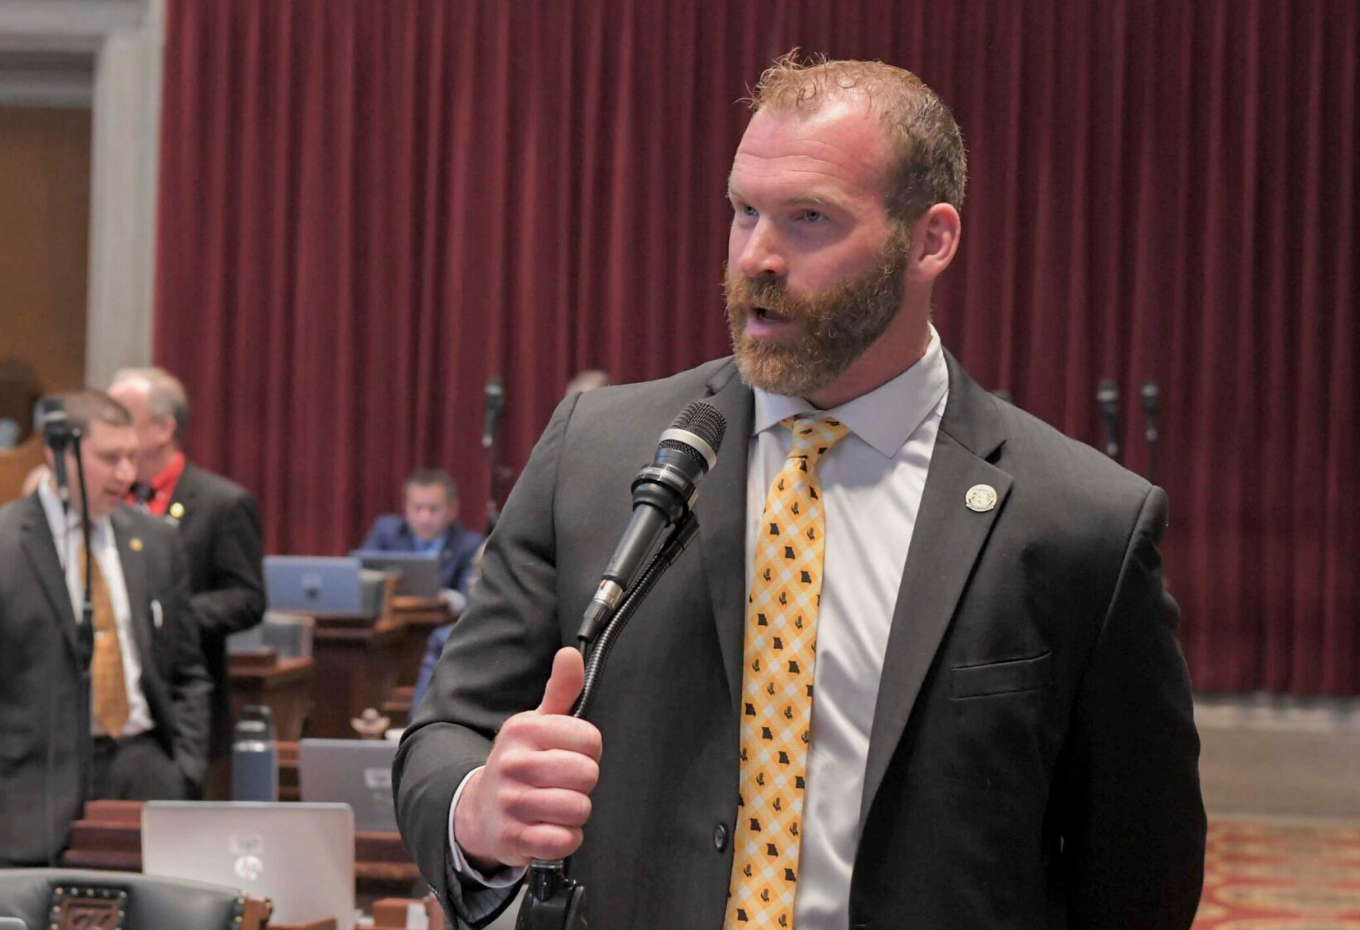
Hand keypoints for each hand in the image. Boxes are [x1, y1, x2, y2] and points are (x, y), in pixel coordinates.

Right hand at [454, 647, 602, 870]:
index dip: (589, 751)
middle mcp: (513, 763)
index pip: (590, 739)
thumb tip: (570, 654)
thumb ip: (561, 689)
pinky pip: (563, 840)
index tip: (571, 754)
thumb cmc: (520, 762)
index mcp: (523, 730)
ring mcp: (511, 802)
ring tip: (555, 805)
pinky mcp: (513, 838)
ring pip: (578, 808)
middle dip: (583, 783)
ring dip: (575, 812)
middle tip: (564, 783)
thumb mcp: (537, 722)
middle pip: (587, 775)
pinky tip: (549, 828)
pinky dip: (564, 838)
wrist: (479, 809)